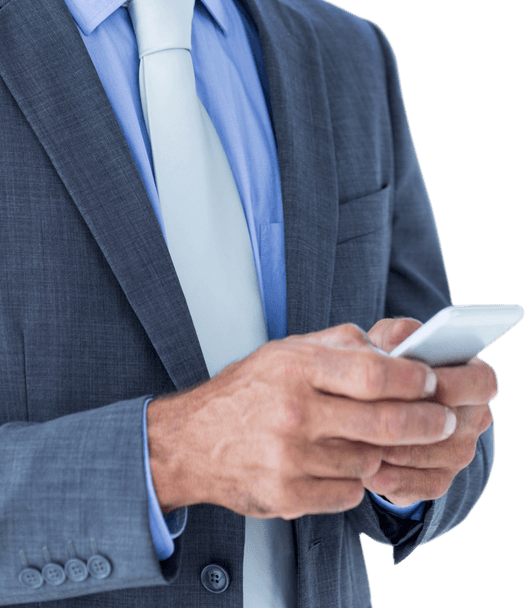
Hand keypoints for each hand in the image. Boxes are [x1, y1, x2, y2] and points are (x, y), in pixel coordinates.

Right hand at [147, 322, 458, 520]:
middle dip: (426, 423)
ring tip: (373, 440)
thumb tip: (399, 346)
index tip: (430, 382)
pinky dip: (354, 481)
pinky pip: (349, 493)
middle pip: (384, 423)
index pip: (374, 374)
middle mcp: (294, 412)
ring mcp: (290, 458)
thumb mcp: (288, 351)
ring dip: (382, 452)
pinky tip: (339, 464)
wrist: (191, 441)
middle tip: (441, 420)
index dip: (413, 380)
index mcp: (296, 368)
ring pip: (370, 460)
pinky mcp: (287, 496)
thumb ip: (344, 345)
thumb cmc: (248, 392)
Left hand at [361, 317, 497, 505]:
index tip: (426, 383)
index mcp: (472, 377)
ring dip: (400, 452)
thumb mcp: (389, 343)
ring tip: (365, 444)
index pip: (483, 382)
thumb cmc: (389, 366)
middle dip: (420, 422)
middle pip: (459, 425)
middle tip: (384, 417)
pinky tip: (369, 471)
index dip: (457, 383)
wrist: (379, 407)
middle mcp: (473, 417)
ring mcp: (459, 452)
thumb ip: (396, 333)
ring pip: (436, 457)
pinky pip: (422, 486)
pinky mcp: (439, 480)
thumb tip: (402, 335)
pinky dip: (395, 480)